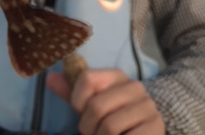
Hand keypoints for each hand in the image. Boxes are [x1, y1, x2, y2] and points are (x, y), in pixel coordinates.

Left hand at [47, 68, 165, 134]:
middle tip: (92, 133)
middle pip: (96, 106)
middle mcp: (135, 87)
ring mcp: (147, 108)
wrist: (147, 131)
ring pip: (109, 126)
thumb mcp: (92, 103)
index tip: (81, 112)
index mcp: (117, 76)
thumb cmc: (114, 117)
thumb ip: (72, 92)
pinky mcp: (155, 127)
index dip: (77, 100)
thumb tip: (49, 78)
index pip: (87, 78)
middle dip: (87, 127)